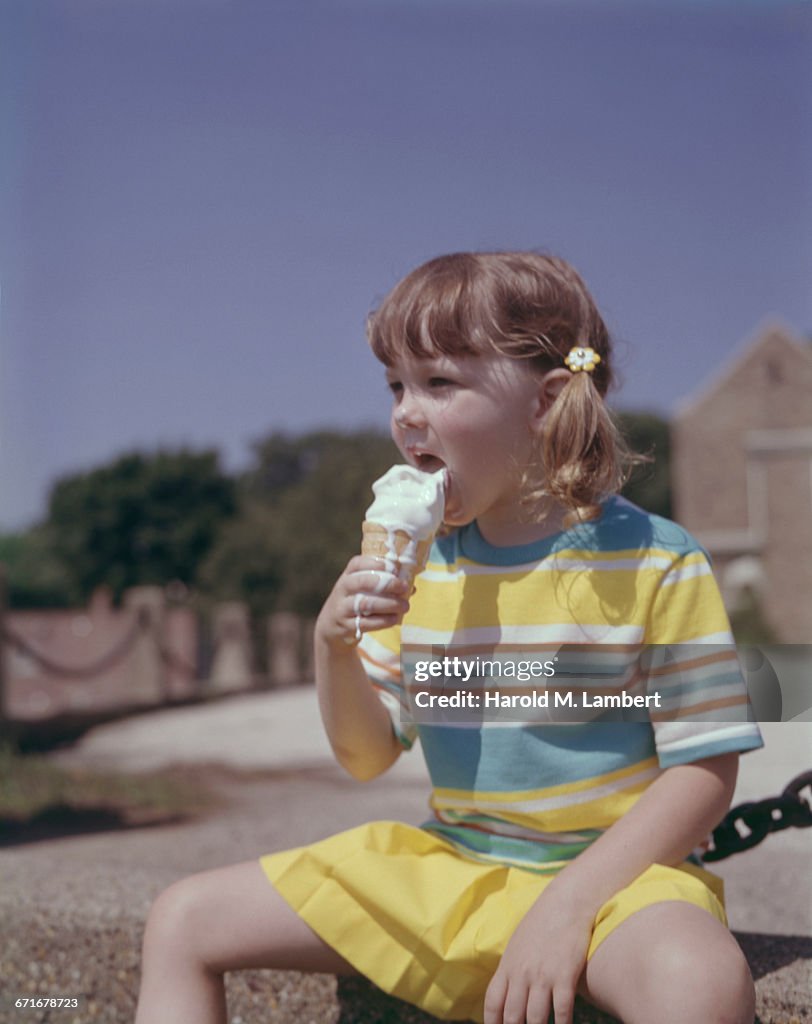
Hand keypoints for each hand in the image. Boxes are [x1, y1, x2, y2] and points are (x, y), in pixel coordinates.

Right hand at [315, 554, 410, 648]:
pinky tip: (395, 618)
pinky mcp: (346, 626)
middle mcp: (342, 590)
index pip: (356, 564)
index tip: (393, 566)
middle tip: (403, 587)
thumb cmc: (354, 601)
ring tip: (405, 606)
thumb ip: (382, 584)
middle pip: (361, 582)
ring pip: (364, 603)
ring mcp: (342, 609)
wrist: (331, 626)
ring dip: (388, 604)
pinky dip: (382, 621)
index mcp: (347, 576)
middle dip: (385, 583)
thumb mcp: (360, 589)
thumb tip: (411, 586)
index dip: (375, 563)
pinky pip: (365, 623)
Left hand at [483, 886, 592, 1023]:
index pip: (493, 1002)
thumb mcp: (519, 943)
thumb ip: (512, 968)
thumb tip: (506, 991)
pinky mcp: (565, 975)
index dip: (492, 1023)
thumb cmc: (543, 922)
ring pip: (535, 1018)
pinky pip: (562, 1010)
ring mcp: (543, 974)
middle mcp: (522, 972)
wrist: (566, 901)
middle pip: (512, 1015)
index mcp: (508, 965)